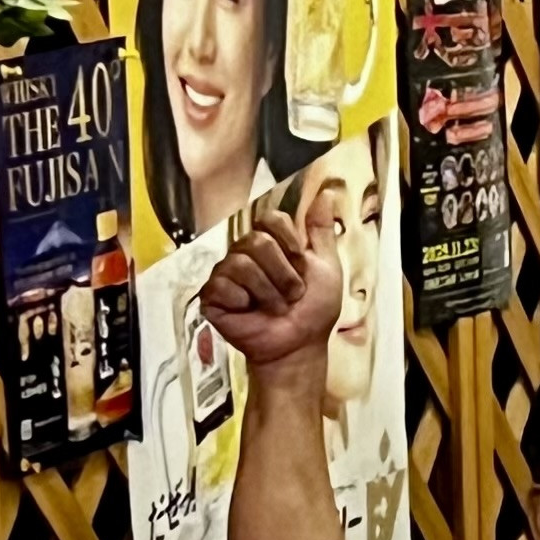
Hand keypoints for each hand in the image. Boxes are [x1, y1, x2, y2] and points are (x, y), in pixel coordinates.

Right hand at [197, 216, 342, 368]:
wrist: (299, 346)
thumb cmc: (313, 311)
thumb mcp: (327, 267)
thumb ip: (321, 231)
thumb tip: (327, 193)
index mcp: (270, 244)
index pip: (271, 218)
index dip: (290, 242)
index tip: (302, 263)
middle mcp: (245, 254)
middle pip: (257, 240)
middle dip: (283, 273)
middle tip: (291, 295)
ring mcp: (226, 274)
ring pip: (242, 263)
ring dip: (268, 291)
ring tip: (275, 308)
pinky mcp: (213, 295)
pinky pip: (223, 285)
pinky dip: (243, 301)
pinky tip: (249, 311)